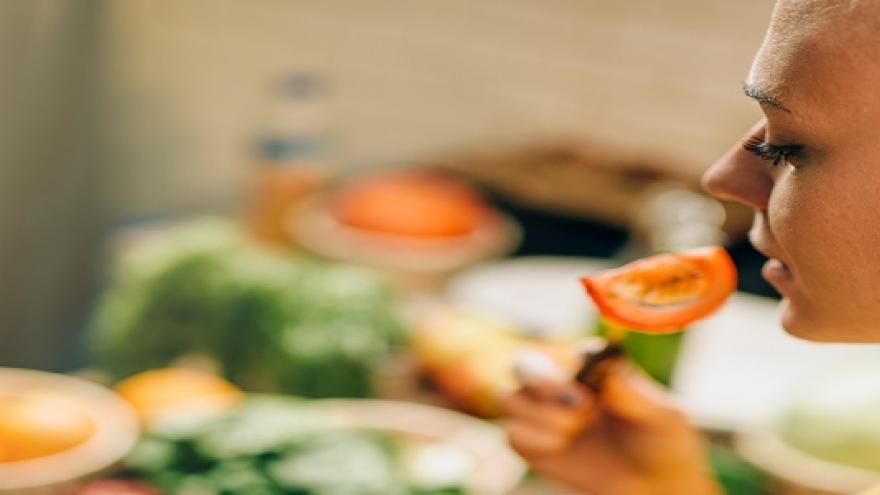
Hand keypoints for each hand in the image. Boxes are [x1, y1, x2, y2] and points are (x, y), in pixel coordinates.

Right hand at [502, 350, 720, 494]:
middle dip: (541, 382)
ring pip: (508, 396)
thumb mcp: (664, 417)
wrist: (655, 487)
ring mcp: (542, 412)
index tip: (592, 398)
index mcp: (592, 365)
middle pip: (523, 363)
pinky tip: (559, 447)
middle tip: (578, 410)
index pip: (567, 351)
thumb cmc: (664, 443)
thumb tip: (607, 373)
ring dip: (537, 415)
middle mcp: (561, 381)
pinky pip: (510, 434)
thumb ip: (635, 394)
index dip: (569, 368)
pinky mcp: (531, 443)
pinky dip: (531, 440)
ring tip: (573, 432)